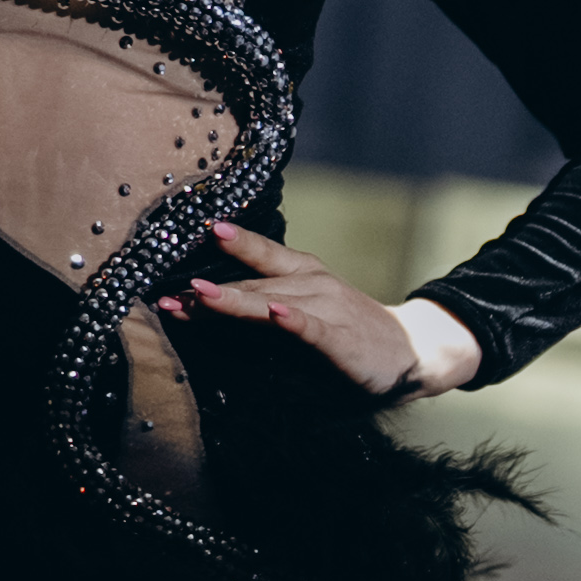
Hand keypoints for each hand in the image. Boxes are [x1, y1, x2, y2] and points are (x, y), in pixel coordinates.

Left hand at [175, 219, 482, 400]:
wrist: (411, 351)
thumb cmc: (349, 332)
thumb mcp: (305, 312)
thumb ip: (263, 309)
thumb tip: (205, 305)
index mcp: (302, 275)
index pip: (261, 256)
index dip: (233, 243)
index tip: (200, 228)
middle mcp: (313, 285)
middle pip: (253, 284)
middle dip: (209, 290)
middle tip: (169, 293)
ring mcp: (328, 311)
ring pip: (274, 302)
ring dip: (236, 300)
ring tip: (200, 296)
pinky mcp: (343, 342)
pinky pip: (314, 330)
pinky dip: (294, 321)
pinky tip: (275, 315)